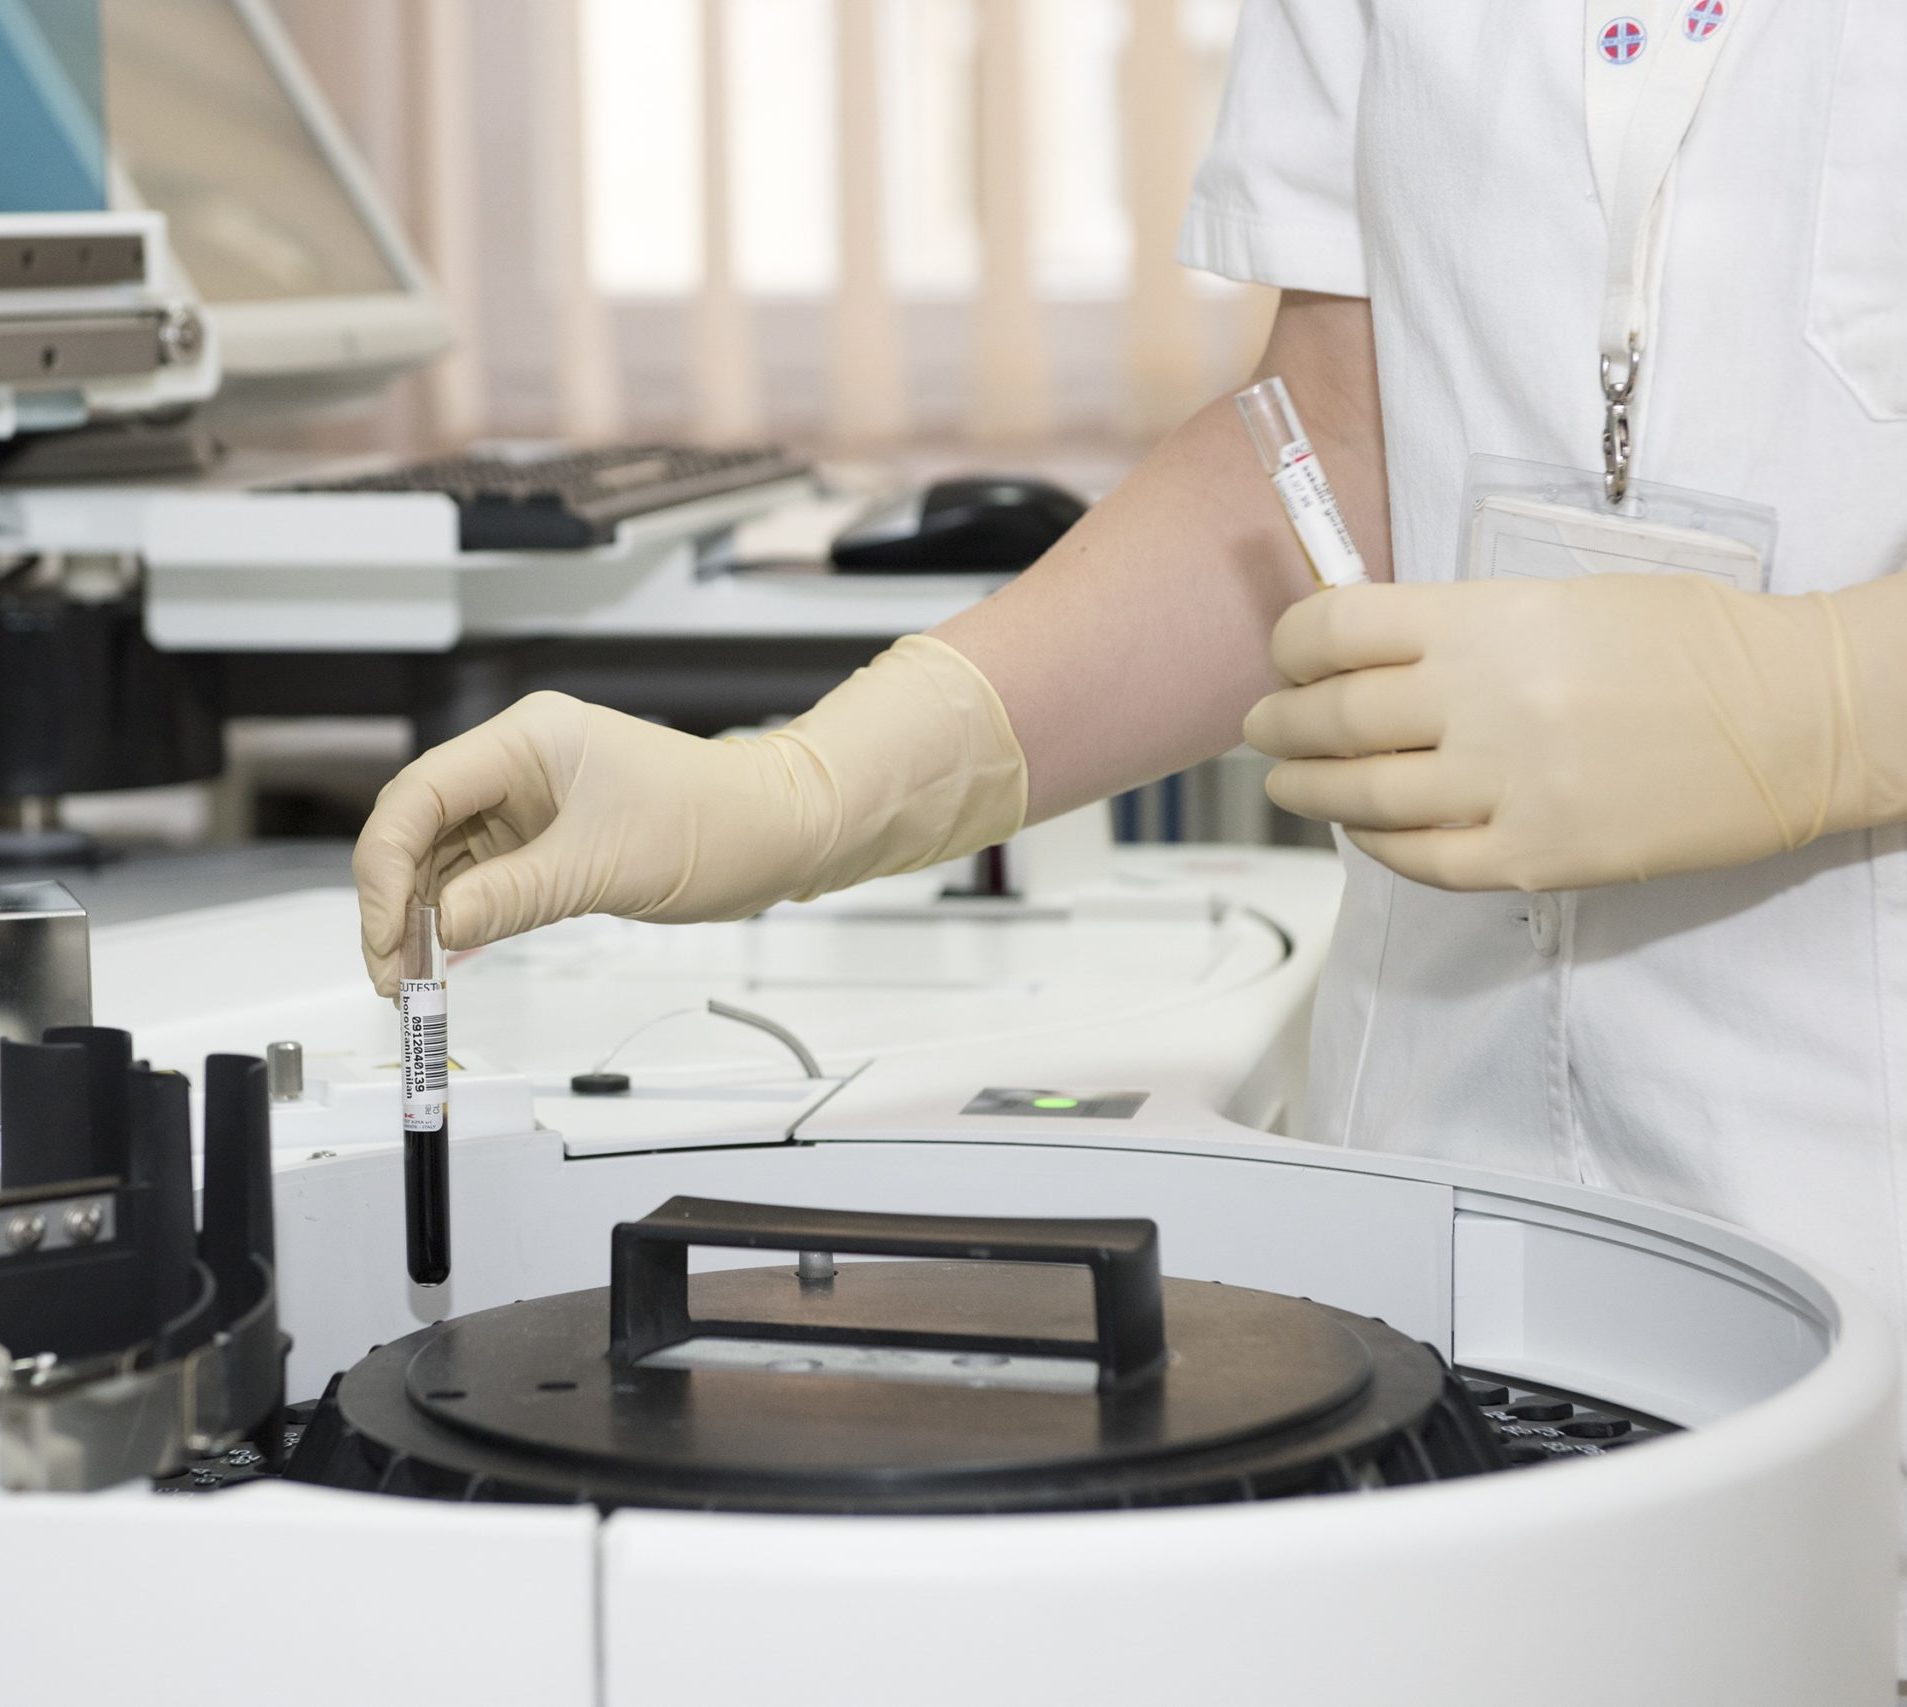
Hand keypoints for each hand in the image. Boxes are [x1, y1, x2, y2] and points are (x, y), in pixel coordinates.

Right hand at [352, 637, 1025, 993]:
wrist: (783, 832)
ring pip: (447, 861)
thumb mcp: (606, 866)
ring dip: (424, 920)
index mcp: (528, 739)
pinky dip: (462, 921)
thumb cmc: (717, 822)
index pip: (421, 795)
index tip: (384, 932)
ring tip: (413, 983)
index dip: (385, 866)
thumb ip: (513, 896)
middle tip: (392, 976)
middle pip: (422, 829)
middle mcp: (521, 765)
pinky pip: (484, 880)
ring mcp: (533, 804)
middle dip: (396, 902)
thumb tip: (437, 928)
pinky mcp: (550, 842)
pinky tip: (447, 961)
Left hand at [1242, 574, 1906, 891]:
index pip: (1338, 628)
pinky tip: (1363, 829)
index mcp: (1489, 622)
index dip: (1291, 645)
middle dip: (1279, 724)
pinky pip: (1420, 861)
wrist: (1798, 717)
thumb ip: (1459, 629)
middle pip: (1332, 718)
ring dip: (1306, 789)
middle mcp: (1484, 703)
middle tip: (1263, 728)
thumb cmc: (1687, 643)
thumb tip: (1364, 655)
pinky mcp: (1535, 857)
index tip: (1284, 657)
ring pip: (1360, 796)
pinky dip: (1375, 844)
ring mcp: (1507, 787)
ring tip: (1288, 782)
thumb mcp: (1561, 600)